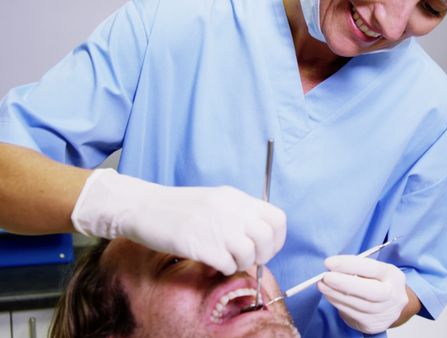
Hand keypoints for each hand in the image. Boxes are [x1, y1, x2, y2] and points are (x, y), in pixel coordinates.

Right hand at [71, 169, 285, 274]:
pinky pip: (228, 266)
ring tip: (227, 259)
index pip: (277, 218)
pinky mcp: (203, 246)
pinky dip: (224, 268)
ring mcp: (218, 228)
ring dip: (242, 263)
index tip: (267, 246)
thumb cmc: (179, 207)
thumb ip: (239, 214)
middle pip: (267, 239)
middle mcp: (231, 211)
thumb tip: (261, 238)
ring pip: (250, 255)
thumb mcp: (216, 200)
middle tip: (248, 258)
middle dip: (262, 254)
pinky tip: (212, 261)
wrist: (144, 207)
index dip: (277, 238)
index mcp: (237, 198)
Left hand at [318, 255, 408, 333]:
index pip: (372, 268)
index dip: (349, 265)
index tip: (329, 263)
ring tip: (322, 285)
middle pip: (370, 291)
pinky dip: (338, 303)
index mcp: (392, 275)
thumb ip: (357, 268)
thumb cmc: (379, 282)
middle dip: (344, 283)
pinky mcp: (373, 324)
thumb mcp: (375, 271)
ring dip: (336, 294)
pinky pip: (352, 314)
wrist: (391, 306)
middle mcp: (392, 295)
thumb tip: (333, 267)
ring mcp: (384, 312)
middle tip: (325, 277)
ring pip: (358, 305)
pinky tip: (329, 296)